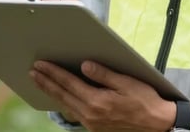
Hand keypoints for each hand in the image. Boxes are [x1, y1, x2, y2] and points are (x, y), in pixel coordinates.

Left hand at [30, 60, 175, 131]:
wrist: (157, 125)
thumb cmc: (145, 100)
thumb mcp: (126, 83)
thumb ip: (103, 74)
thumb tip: (84, 64)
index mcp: (97, 101)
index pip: (68, 83)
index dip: (53, 73)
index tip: (40, 64)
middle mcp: (90, 114)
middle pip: (62, 95)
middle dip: (46, 82)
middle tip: (32, 71)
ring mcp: (92, 123)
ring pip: (65, 105)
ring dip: (51, 92)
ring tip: (39, 81)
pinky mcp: (95, 127)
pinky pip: (73, 112)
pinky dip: (63, 102)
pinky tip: (59, 96)